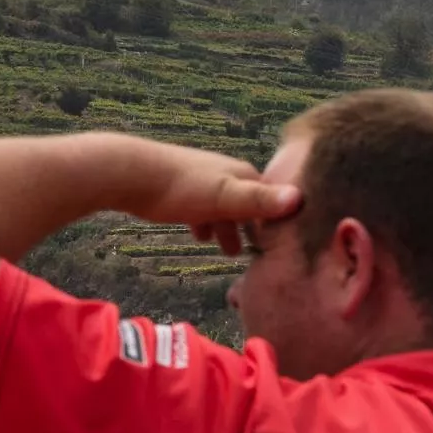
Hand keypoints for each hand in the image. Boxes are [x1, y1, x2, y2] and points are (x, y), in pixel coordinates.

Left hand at [110, 141, 300, 254]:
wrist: (130, 175)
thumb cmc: (180, 188)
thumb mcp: (224, 198)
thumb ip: (259, 201)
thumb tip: (301, 198)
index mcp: (242, 175)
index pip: (271, 200)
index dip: (279, 222)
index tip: (285, 247)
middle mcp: (226, 174)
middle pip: (248, 205)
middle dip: (253, 229)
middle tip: (258, 257)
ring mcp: (203, 180)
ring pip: (223, 208)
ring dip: (228, 229)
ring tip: (229, 253)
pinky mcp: (181, 190)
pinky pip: (201, 208)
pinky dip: (205, 223)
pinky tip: (200, 237)